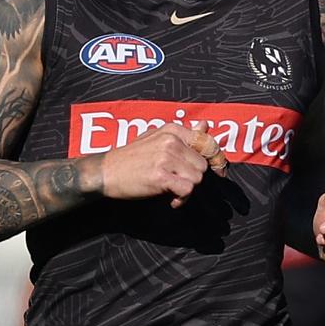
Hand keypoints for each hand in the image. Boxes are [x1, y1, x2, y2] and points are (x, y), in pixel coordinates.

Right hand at [102, 121, 227, 207]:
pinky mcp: (160, 175)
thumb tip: (205, 125)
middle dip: (193, 178)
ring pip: (197, 178)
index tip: (219, 172)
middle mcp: (171, 141)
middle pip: (202, 165)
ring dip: (187, 189)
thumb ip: (183, 134)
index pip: (207, 142)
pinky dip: (182, 199)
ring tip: (172, 192)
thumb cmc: (130, 158)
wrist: (104, 172)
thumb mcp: (155, 138)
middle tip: (178, 184)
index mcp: (172, 130)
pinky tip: (171, 200)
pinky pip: (187, 189)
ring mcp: (166, 157)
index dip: (217, 159)